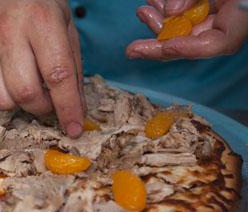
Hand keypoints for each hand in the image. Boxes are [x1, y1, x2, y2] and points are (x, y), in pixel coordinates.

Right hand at [0, 0, 84, 137]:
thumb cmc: (35, 3)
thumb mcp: (65, 25)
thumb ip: (72, 67)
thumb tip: (77, 106)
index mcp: (41, 22)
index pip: (57, 75)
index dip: (68, 107)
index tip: (74, 127)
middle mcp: (10, 34)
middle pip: (27, 93)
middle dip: (44, 107)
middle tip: (51, 99)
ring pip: (4, 100)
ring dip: (23, 105)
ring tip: (31, 88)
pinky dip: (6, 96)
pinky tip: (13, 80)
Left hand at [126, 0, 247, 59]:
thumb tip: (170, 12)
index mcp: (242, 16)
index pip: (219, 43)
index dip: (190, 48)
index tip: (167, 46)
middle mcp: (230, 20)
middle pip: (193, 42)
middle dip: (160, 45)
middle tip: (132, 50)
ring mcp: (218, 14)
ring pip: (184, 28)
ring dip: (159, 23)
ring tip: (142, 11)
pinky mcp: (208, 7)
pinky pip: (184, 13)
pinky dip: (167, 9)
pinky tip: (151, 3)